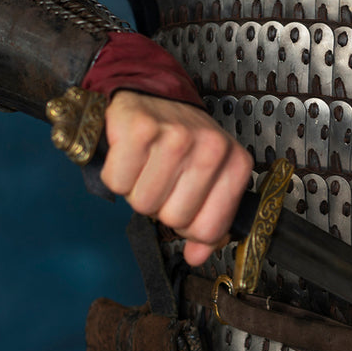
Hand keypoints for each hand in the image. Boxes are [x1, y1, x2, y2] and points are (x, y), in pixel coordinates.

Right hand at [100, 90, 253, 265]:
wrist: (152, 94)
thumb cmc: (181, 140)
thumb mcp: (209, 179)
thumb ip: (208, 223)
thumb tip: (196, 257)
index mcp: (235, 164)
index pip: (209, 229)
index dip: (188, 227)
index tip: (183, 204)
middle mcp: (211, 147)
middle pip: (174, 219)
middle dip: (160, 207)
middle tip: (161, 180)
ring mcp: (176, 135)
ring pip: (143, 204)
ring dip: (137, 190)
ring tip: (146, 166)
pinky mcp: (139, 127)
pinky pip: (118, 182)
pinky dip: (116, 174)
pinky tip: (129, 156)